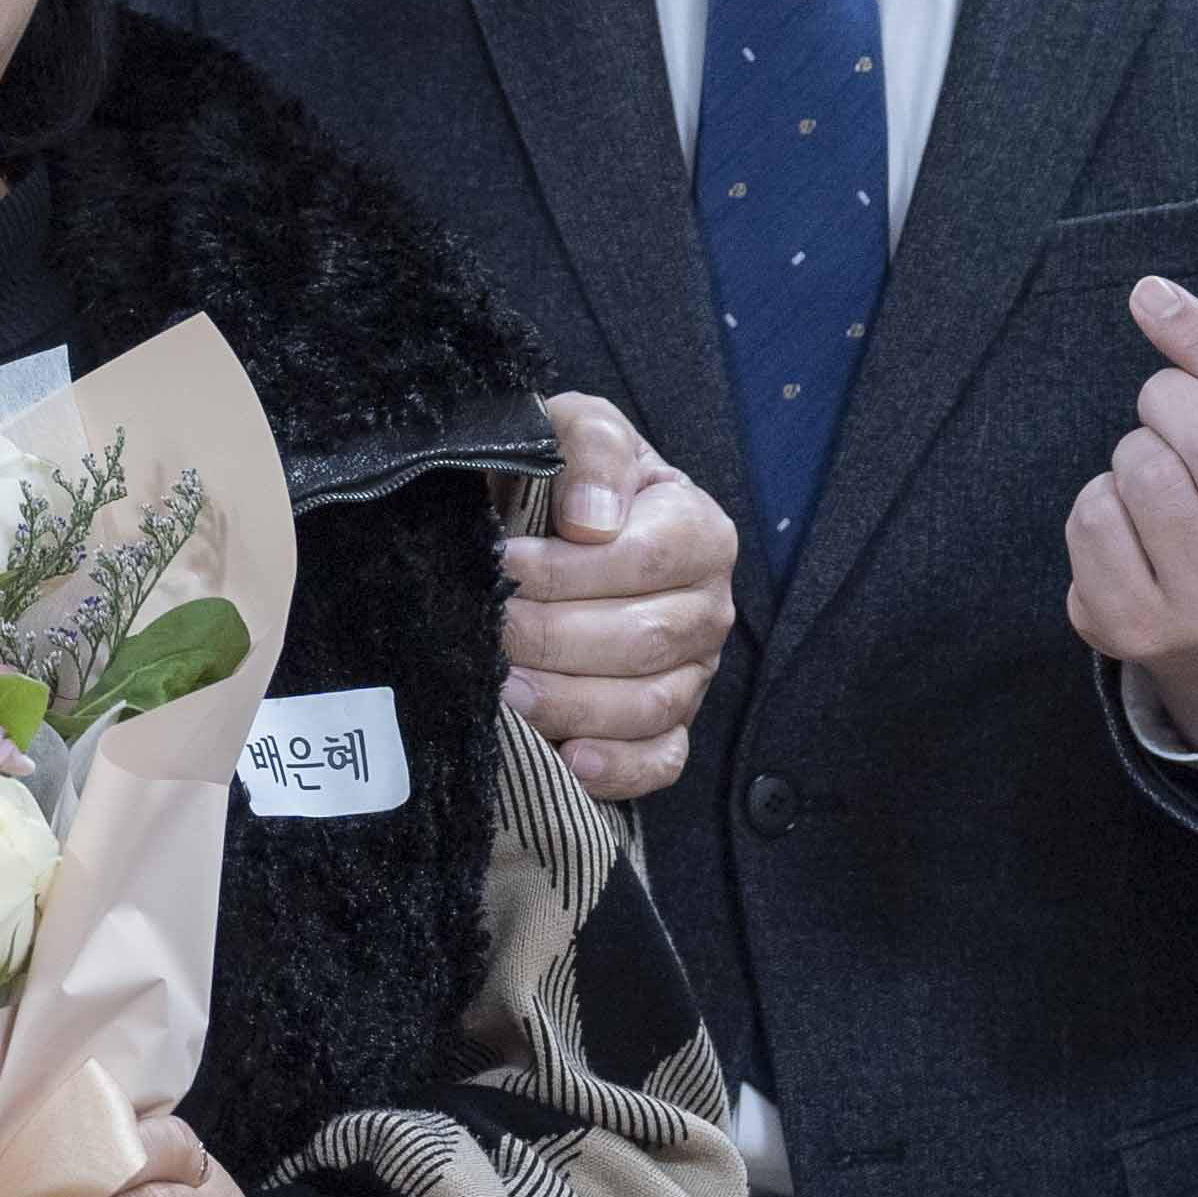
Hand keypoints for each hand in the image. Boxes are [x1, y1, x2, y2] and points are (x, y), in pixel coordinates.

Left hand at [499, 393, 735, 800]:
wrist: (546, 523)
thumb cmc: (563, 476)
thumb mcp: (575, 428)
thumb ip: (592, 447)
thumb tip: (593, 519)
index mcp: (698, 530)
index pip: (646, 561)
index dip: (571, 571)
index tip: (505, 564)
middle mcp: (708, 606)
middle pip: (645, 640)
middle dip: (555, 640)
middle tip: (489, 631)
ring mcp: (694, 672)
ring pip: (649, 706)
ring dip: (571, 704)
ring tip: (505, 690)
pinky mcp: (670, 725)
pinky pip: (661, 761)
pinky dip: (619, 768)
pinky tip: (569, 759)